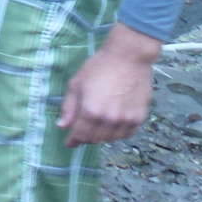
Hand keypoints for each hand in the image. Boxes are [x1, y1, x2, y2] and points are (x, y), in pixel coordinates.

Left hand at [57, 22, 159, 146]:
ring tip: (97, 125)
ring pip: (111, 139)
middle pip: (95, 139)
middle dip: (86, 137)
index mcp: (91, 111)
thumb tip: (62, 126)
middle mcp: (109, 119)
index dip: (73, 140)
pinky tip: (112, 124)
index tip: (69, 143)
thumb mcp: (76, 84)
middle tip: (82, 130)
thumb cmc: (99, 67)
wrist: (128, 58)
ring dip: (101, 135)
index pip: (80, 134)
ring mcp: (126, 120)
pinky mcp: (139, 118)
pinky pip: (126, 134)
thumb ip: (69, 107)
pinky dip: (117, 133)